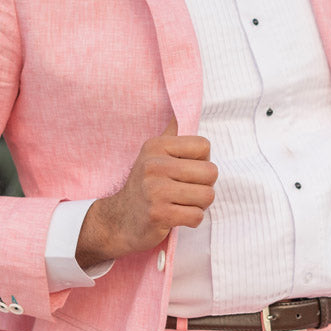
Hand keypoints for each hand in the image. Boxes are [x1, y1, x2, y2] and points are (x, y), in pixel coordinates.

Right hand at [76, 117, 217, 267]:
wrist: (119, 220)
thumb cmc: (146, 186)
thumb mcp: (152, 155)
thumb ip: (170, 135)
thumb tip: (181, 109)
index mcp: (156, 146)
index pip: (204, 146)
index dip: (202, 162)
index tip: (186, 172)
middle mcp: (154, 165)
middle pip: (211, 172)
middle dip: (205, 186)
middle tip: (187, 191)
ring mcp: (155, 190)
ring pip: (207, 196)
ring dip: (200, 205)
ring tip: (182, 204)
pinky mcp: (159, 214)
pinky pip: (197, 217)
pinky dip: (192, 220)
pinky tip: (177, 217)